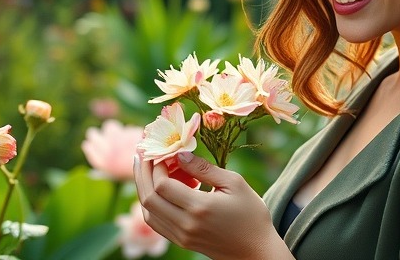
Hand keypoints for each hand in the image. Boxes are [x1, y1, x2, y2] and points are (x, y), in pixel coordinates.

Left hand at [134, 152, 292, 259]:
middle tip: (143, 153)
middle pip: (149, 197)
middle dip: (142, 173)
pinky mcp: (181, 242)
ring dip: (144, 188)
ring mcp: (181, 236)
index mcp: (199, 208)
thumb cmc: (251, 214)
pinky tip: (156, 188)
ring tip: (147, 168)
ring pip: (148, 212)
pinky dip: (150, 204)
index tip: (160, 149)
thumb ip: (204, 168)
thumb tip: (179, 154)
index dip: (156, 165)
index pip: (162, 185)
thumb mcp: (234, 183)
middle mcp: (186, 224)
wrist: (256, 251)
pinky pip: (156, 223)